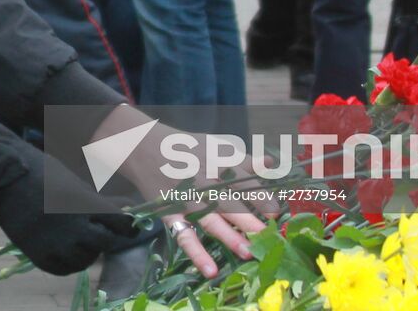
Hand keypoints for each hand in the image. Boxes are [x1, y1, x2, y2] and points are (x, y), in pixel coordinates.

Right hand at [0, 119, 136, 274]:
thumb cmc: (39, 172)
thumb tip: (125, 208)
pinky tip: (68, 250)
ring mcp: (56, 244)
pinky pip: (64, 269)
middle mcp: (73, 226)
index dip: (127, 226)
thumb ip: (97, 200)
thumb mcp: (72, 181)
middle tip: (106, 232)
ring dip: (89, 250)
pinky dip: (70, 262)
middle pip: (107, 243)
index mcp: (83, 202)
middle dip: (110, 238)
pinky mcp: (39, 256)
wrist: (2, 178)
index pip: (120, 222)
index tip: (129, 227)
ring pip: (86, 259)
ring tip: (82, 238)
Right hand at [92, 109, 273, 277]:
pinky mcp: (171, 214)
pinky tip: (211, 270)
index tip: (275, 211)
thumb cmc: (186, 149)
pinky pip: (185, 236)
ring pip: (209, 219)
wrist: (142, 147)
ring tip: (248, 251)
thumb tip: (271, 164)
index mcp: (214, 160)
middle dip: (249, 218)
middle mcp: (201, 179)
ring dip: (229, 236)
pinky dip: (197, 254)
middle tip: (268, 234)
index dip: (259, 195)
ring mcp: (185, 198)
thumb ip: (242, 159)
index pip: (241, 178)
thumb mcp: (213, 146)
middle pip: (227, 200)